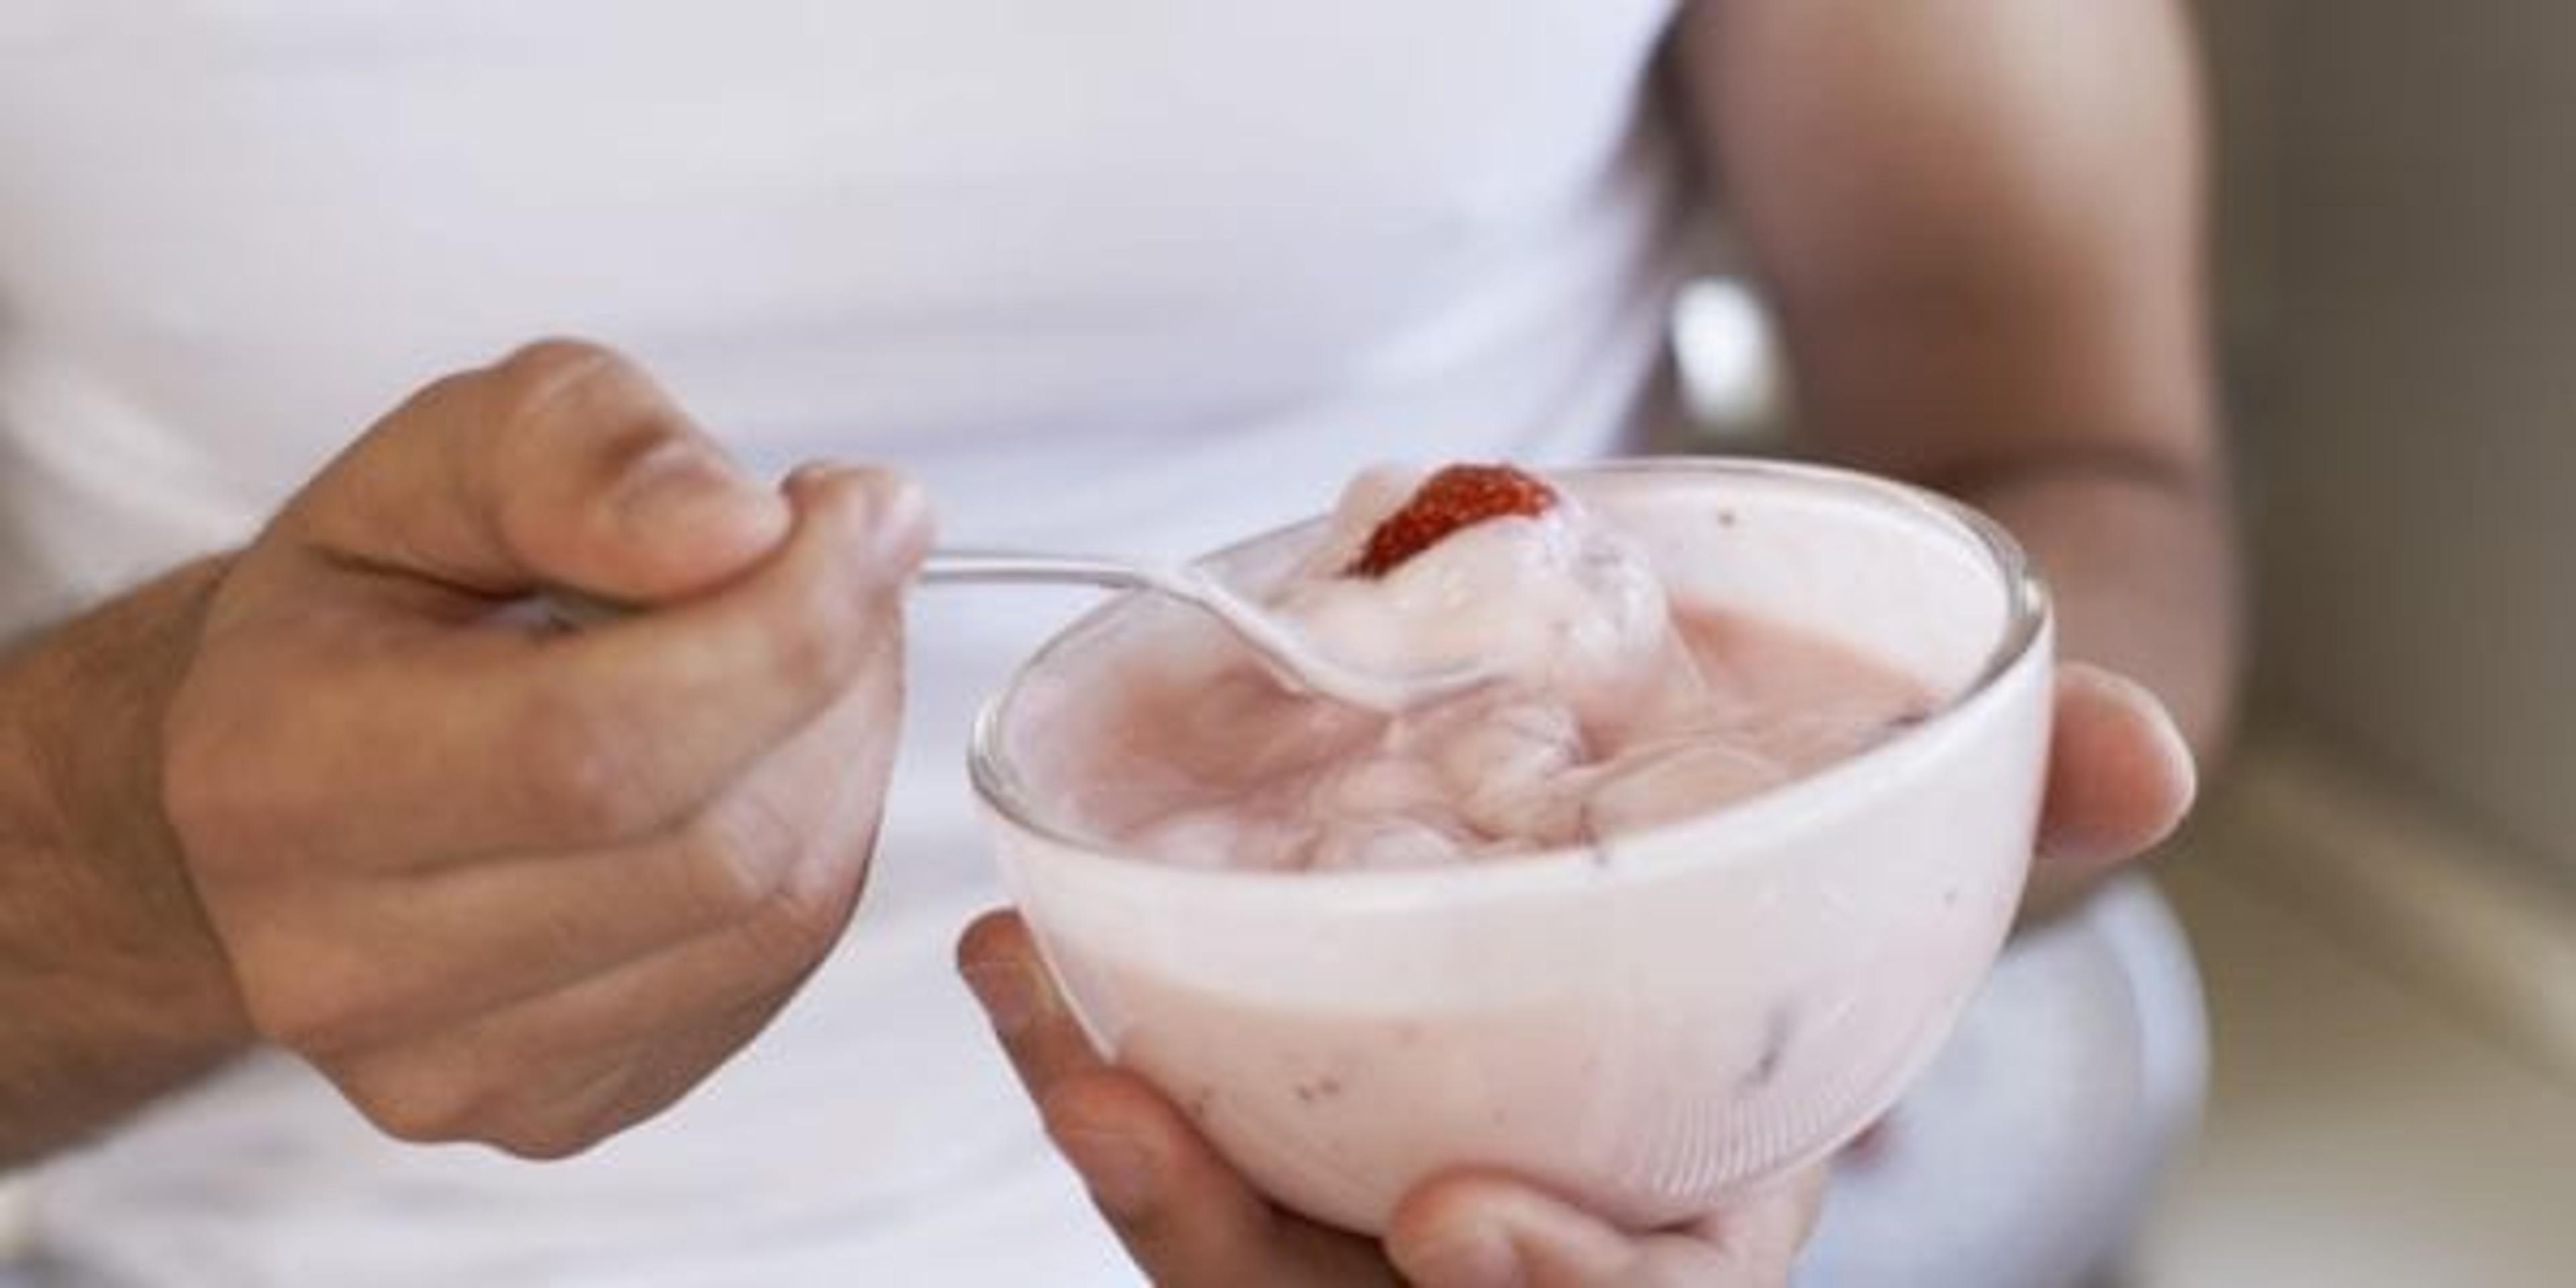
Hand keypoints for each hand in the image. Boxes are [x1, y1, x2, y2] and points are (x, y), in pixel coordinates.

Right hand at [158, 340, 931, 1156]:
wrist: (289, 767)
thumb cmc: (377, 597)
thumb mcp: (446, 452)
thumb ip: (583, 454)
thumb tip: (740, 530)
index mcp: (275, 775)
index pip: (596, 743)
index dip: (783, 626)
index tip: (868, 512)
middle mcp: (341, 961)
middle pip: (711, 845)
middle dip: (834, 679)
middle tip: (848, 564)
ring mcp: (446, 1067)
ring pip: (772, 921)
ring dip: (847, 758)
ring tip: (814, 648)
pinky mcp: (550, 1113)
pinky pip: (770, 980)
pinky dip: (820, 846)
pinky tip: (775, 760)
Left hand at [956, 663, 2191, 1283]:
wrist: (1688, 826)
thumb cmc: (1796, 864)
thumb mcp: (1900, 845)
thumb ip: (2014, 811)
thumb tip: (2147, 746)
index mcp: (1697, 1197)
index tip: (1456, 1219)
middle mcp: (1532, 1216)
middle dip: (1247, 1251)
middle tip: (1132, 1126)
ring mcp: (1389, 1178)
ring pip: (1245, 1245)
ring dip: (1130, 1155)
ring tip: (1042, 1026)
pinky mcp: (1291, 1118)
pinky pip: (1178, 1132)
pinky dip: (1090, 1050)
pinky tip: (1017, 954)